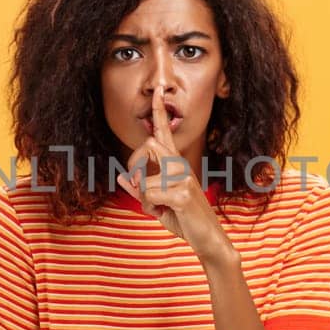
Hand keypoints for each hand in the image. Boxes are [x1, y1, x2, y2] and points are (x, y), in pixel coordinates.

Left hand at [116, 83, 223, 249]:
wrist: (208, 239)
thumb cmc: (184, 220)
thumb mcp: (158, 205)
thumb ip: (140, 192)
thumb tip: (121, 179)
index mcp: (175, 164)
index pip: (165, 132)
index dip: (159, 111)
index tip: (157, 90)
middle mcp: (180, 166)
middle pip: (147, 144)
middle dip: (134, 165)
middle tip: (138, 187)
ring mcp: (183, 178)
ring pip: (144, 178)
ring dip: (144, 197)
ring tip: (158, 207)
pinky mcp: (183, 193)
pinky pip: (148, 194)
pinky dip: (149, 208)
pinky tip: (162, 213)